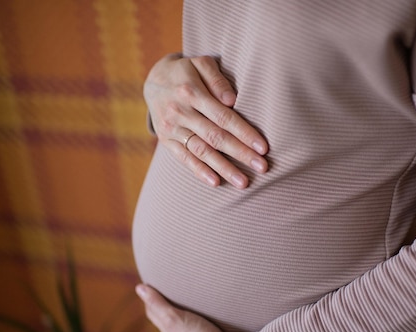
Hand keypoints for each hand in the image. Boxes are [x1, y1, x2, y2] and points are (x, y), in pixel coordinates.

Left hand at [136, 284, 251, 331]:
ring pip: (178, 327)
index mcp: (168, 331)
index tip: (149, 284)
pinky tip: (199, 320)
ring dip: (176, 314)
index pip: (153, 312)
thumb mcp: (175, 318)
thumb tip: (139, 288)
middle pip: (163, 320)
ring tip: (180, 302)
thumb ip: (158, 304)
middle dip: (160, 306)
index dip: (150, 298)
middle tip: (161, 290)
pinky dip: (189, 322)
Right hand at [144, 53, 267, 188]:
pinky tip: (216, 182)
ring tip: (243, 183)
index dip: (244, 133)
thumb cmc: (187, 72)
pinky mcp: (165, 140)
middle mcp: (179, 112)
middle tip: (262, 168)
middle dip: (240, 154)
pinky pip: (183, 158)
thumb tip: (232, 100)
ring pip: (201, 151)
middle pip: (215, 137)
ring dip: (223, 168)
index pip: (223, 117)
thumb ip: (217, 79)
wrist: (153, 80)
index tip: (263, 148)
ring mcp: (171, 128)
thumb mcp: (200, 64)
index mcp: (191, 92)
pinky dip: (199, 171)